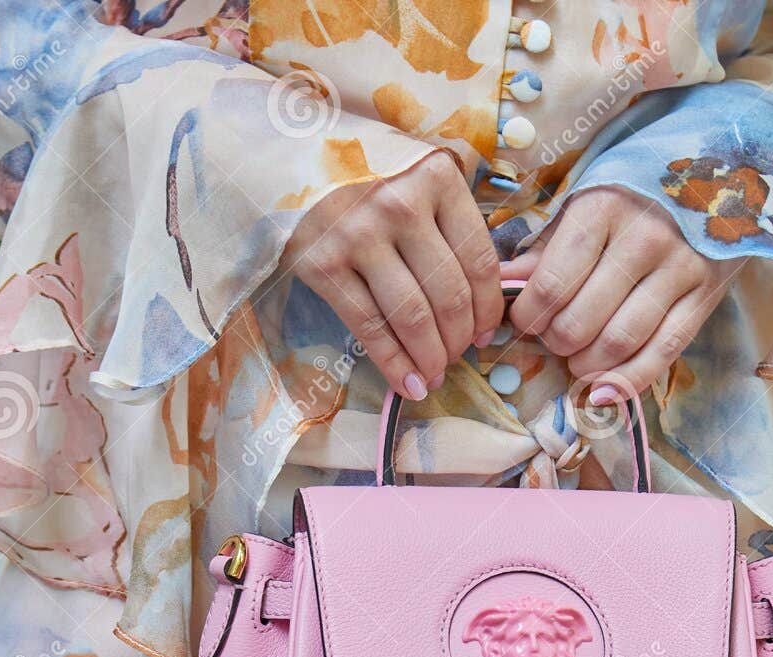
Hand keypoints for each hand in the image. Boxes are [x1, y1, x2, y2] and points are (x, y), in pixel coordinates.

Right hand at [282, 151, 502, 399]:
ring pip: (411, 316)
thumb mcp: (416, 173)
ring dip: (430, 359)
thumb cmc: (363, 169)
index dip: (488, 310)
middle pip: (448, 294)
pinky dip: (392, 363)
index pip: (479, 260)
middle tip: (457, 361)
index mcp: (437, 179)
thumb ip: (448, 218)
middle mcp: (401, 204)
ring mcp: (359, 234)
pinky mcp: (322, 263)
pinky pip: (368, 326)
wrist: (284, 156)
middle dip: (458, 341)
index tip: (484, 336)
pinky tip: (406, 384)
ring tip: (433, 379)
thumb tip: (479, 298)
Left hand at [502, 186, 741, 404]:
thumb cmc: (636, 193)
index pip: (550, 286)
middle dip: (556, 344)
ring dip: (587, 366)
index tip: (525, 321)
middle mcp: (643, 238)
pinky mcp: (708, 294)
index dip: (527, 317)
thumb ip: (545, 247)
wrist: (721, 176)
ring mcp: (680, 268)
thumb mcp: (586, 203)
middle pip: (581, 321)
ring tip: (579, 360)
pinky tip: (603, 393)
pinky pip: (664, 352)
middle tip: (554, 340)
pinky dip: (629, 381)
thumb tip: (504, 285)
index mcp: (602, 209)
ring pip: (620, 342)